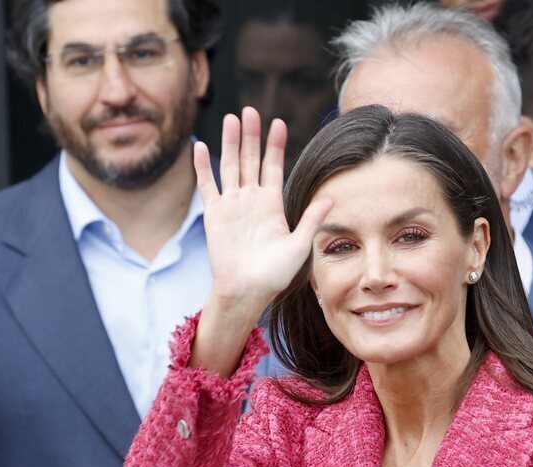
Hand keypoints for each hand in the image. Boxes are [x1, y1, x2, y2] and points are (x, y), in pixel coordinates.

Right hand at [193, 107, 332, 314]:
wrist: (247, 290)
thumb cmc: (274, 274)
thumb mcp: (299, 245)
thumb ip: (311, 219)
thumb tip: (331, 198)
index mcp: (271, 204)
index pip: (273, 166)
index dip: (275, 145)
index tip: (278, 123)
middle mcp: (251, 200)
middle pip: (250, 159)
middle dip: (251, 135)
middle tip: (250, 110)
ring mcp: (232, 205)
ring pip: (229, 166)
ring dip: (229, 143)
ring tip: (230, 119)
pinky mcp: (214, 214)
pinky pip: (208, 186)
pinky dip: (203, 167)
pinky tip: (201, 147)